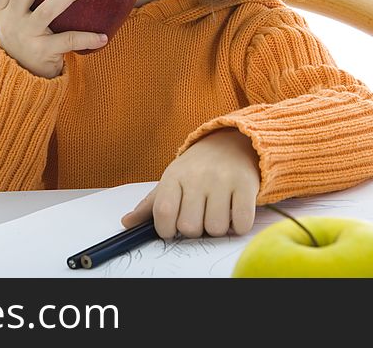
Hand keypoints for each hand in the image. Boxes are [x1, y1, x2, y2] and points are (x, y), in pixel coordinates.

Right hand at [0, 0, 107, 77]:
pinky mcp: (42, 53)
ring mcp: (26, 37)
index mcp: (1, 11)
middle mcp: (10, 22)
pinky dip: (86, 38)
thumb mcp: (13, 19)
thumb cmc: (23, 39)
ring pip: (46, 11)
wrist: (18, 77)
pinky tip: (103, 36)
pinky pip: (68, 41)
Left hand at [121, 128, 260, 239]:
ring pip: (216, 228)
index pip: (164, 214)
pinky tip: (234, 213)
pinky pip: (242, 223)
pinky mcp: (246, 185)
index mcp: (174, 176)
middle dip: (194, 230)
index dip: (166, 230)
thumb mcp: (171, 180)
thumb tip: (126, 223)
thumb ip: (150, 205)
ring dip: (217, 229)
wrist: (231, 143)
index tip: (173, 228)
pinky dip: (239, 226)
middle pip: (190, 227)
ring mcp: (223, 180)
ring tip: (217, 212)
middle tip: (199, 216)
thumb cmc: (197, 168)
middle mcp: (197, 176)